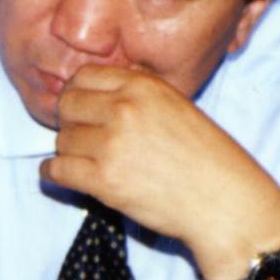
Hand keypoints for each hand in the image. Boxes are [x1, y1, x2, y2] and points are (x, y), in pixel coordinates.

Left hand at [41, 64, 279, 279]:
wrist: (225, 202)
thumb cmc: (207, 159)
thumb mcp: (175, 107)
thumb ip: (135, 97)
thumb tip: (89, 97)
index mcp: (143, 86)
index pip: (82, 77)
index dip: (76, 95)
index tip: (79, 110)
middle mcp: (124, 109)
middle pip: (66, 106)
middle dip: (70, 123)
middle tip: (82, 138)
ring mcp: (111, 144)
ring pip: (61, 140)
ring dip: (69, 152)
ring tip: (90, 162)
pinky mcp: (103, 179)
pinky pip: (56, 169)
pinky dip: (54, 173)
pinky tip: (64, 175)